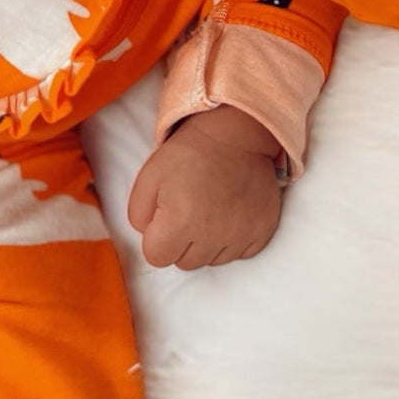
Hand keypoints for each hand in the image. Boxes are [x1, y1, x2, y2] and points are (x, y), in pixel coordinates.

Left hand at [127, 106, 283, 269]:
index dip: (157, 237)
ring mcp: (240, 236)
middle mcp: (212, 236)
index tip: (166, 216)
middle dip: (181, 241)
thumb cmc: (188, 154)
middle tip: (189, 208)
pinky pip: (240, 253)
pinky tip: (229, 214)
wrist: (235, 136)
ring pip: (212, 260)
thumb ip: (137, 216)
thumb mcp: (148, 178)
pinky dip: (233, 239)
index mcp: (180, 223)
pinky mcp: (261, 232)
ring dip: (207, 242)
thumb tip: (149, 237)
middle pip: (185, 262)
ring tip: (210, 209)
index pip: (157, 258)